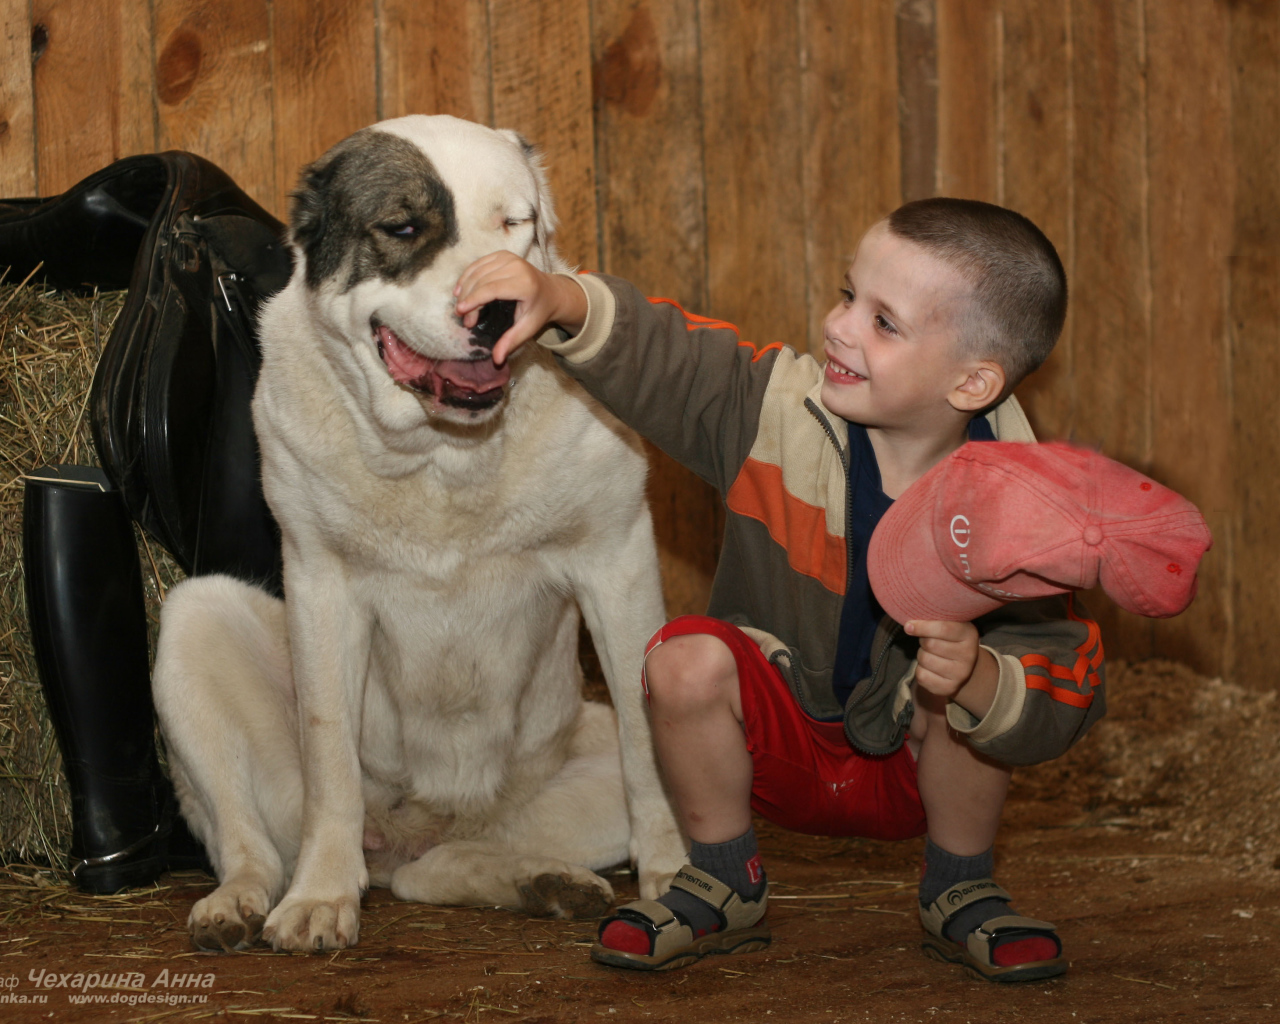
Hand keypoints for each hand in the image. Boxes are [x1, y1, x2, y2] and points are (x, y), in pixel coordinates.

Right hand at [454, 251, 587, 363]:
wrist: (551, 291)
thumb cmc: (539, 311)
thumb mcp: (529, 329)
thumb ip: (512, 342)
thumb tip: (496, 360)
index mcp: (524, 284)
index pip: (492, 289)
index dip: (474, 300)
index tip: (460, 312)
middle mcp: (516, 266)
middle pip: (482, 281)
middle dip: (468, 299)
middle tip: (463, 318)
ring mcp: (509, 257)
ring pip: (477, 271)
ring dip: (464, 288)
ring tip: (460, 307)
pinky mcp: (502, 254)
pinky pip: (478, 264)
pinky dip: (467, 276)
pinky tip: (460, 289)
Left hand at [904, 619, 995, 715]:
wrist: (964, 666)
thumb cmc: (951, 639)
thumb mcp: (950, 624)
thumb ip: (935, 620)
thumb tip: (909, 623)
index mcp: (969, 635)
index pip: (943, 628)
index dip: (923, 626)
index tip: (908, 625)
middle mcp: (968, 656)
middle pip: (930, 644)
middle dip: (923, 640)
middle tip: (927, 640)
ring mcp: (960, 674)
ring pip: (924, 659)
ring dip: (921, 655)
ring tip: (931, 654)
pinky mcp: (949, 688)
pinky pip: (921, 675)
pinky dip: (920, 669)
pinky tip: (930, 667)